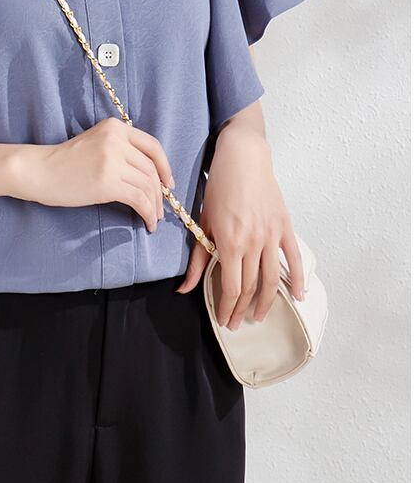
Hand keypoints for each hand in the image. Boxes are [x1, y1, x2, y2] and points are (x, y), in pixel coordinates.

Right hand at [12, 117, 173, 232]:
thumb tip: (149, 177)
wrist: (39, 171)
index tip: (168, 184)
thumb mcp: (96, 144)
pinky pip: (138, 199)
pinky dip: (147, 213)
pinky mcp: (108, 182)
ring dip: (154, 206)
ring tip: (153, 219)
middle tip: (160, 208)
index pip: (152, 146)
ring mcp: (112, 160)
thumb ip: (121, 151)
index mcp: (115, 128)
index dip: (165, 167)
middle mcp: (117, 140)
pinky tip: (147, 222)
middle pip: (151, 169)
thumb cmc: (64, 162)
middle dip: (159, 192)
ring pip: (148, 186)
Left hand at [175, 124, 304, 327]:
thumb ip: (197, 259)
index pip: (231, 287)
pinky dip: (297, 278)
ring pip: (271, 278)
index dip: (227, 307)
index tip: (223, 320)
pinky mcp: (284, 227)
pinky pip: (293, 258)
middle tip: (236, 323)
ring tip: (258, 317)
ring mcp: (271, 235)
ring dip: (266, 302)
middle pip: (251, 286)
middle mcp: (253, 242)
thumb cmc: (219, 187)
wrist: (243, 158)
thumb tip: (184, 289)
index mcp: (230, 242)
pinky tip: (298, 296)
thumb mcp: (203, 223)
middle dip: (242, 309)